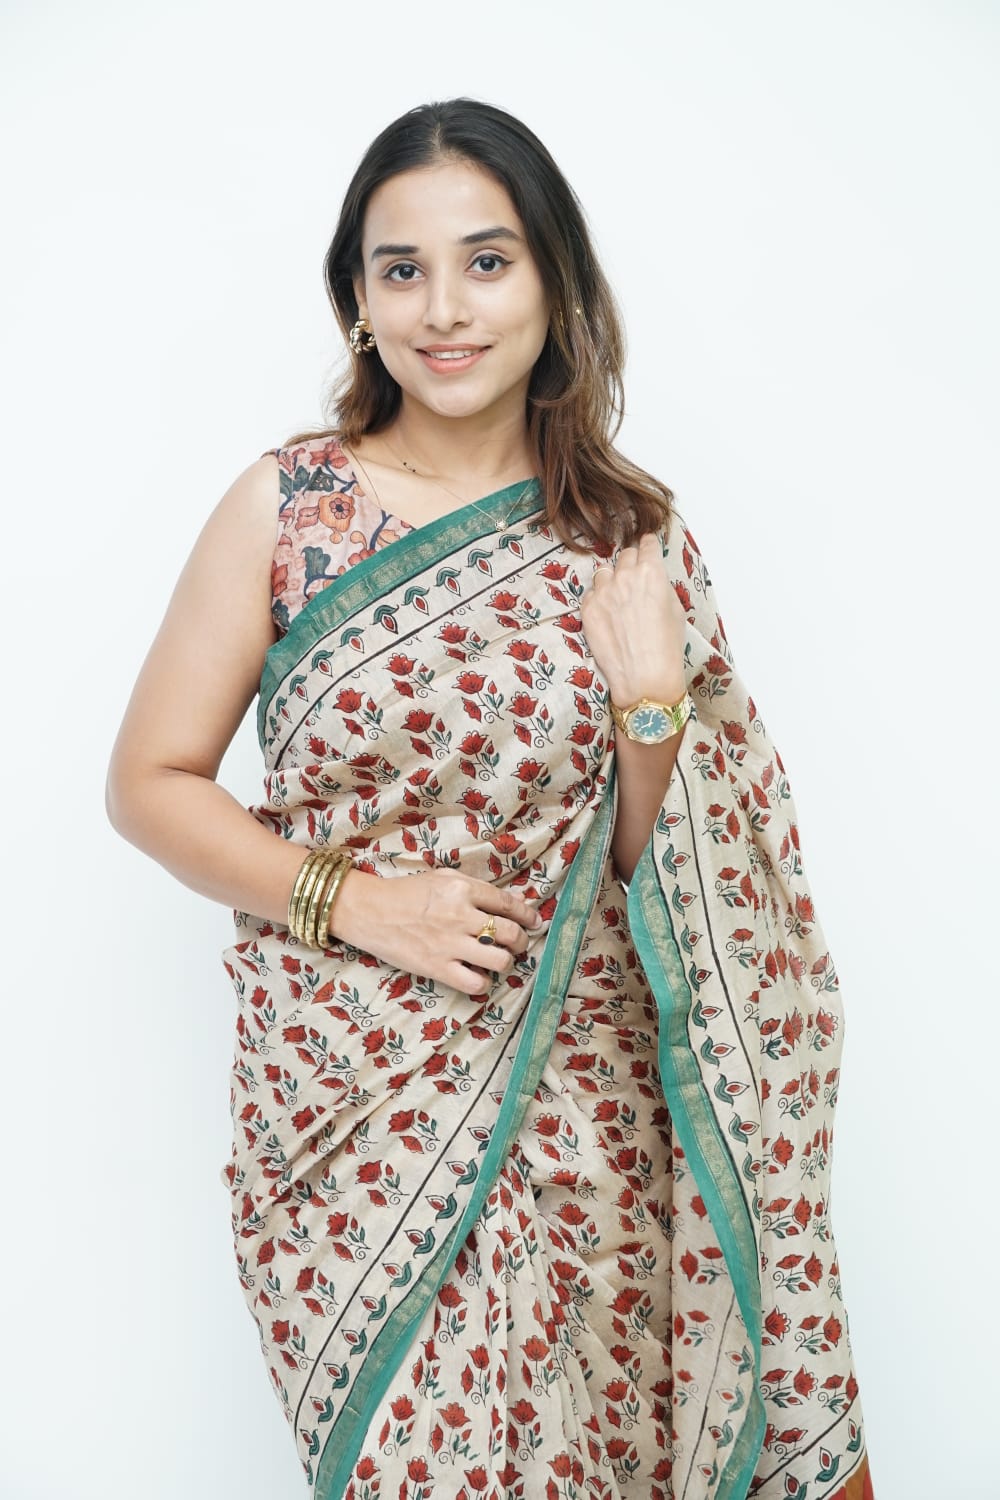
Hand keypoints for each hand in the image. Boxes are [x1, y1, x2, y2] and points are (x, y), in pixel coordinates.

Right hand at [329, 867, 543, 996]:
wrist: (370, 911)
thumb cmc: (406, 892)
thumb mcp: (443, 878)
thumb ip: (476, 889)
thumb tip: (511, 902)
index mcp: (463, 889)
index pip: (507, 903)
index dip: (527, 914)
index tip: (534, 921)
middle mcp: (461, 916)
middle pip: (510, 933)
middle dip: (521, 940)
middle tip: (519, 944)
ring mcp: (450, 944)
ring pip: (499, 960)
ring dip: (506, 961)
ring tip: (499, 959)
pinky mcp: (437, 967)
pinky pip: (475, 983)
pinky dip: (483, 982)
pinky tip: (478, 975)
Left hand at [579, 532, 687, 705]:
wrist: (644, 677)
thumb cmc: (667, 646)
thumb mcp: (676, 609)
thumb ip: (661, 585)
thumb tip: (651, 579)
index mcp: (651, 572)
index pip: (647, 544)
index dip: (649, 547)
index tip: (647, 548)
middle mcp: (625, 576)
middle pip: (625, 555)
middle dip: (632, 563)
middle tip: (636, 579)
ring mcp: (603, 592)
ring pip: (604, 572)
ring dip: (612, 580)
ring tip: (619, 600)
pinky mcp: (587, 608)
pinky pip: (592, 593)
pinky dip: (599, 599)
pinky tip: (608, 616)